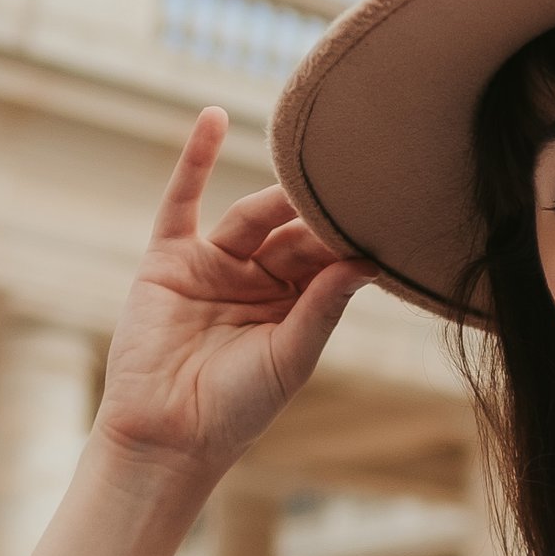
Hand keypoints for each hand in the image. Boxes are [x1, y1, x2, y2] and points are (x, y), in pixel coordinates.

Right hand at [95, 110, 367, 473]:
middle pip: (292, 232)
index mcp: (294, 304)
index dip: (349, 237)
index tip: (386, 210)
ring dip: (278, 192)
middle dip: (318, 212)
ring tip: (311, 162)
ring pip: (251, 216)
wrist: (168, 437)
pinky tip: (213, 118)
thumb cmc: (237, 409)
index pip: (326, 258)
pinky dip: (194, 158)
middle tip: (355, 178)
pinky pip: (182, 201)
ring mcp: (213, 264)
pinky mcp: (169, 259)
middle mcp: (257, 279)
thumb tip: (367, 261)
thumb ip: (323, 306)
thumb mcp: (291, 356)